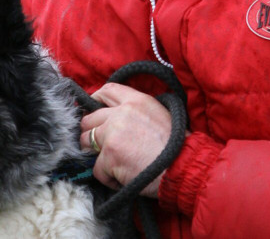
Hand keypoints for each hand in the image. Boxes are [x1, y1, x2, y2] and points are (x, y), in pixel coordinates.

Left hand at [79, 83, 172, 197]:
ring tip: (115, 162)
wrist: (183, 167)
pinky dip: (108, 177)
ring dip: (97, 154)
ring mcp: (112, 134)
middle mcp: (121, 113)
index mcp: (136, 101)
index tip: (93, 111)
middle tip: (103, 145)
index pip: (107, 91)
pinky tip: (123, 177)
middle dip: (92, 132)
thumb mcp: (159, 114)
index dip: (95, 101)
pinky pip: (96, 169)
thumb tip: (117, 115)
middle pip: (89, 119)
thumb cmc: (176, 146)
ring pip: (87, 142)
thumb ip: (136, 110)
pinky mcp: (109, 156)